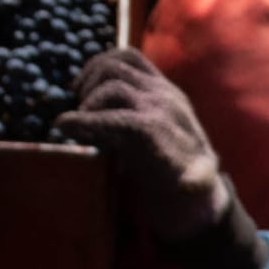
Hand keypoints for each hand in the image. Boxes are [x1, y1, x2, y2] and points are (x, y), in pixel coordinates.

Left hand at [61, 47, 251, 268]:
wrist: (203, 210)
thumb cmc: (174, 179)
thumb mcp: (157, 137)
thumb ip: (132, 118)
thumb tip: (83, 114)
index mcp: (168, 94)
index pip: (131, 58)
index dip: (99, 64)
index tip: (80, 87)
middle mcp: (167, 96)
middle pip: (116, 64)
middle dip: (87, 81)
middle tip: (78, 109)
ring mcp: (163, 112)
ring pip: (114, 85)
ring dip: (88, 103)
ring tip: (79, 126)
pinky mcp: (155, 134)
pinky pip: (113, 117)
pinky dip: (83, 121)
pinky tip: (66, 128)